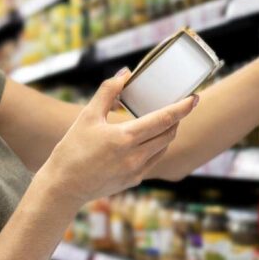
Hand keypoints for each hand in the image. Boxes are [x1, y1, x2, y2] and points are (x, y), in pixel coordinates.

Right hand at [36, 68, 198, 206]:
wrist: (64, 187)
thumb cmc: (72, 149)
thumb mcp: (87, 116)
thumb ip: (108, 92)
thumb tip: (125, 73)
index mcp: (125, 138)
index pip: (164, 120)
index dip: (182, 108)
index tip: (194, 98)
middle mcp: (135, 156)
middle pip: (169, 134)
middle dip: (177, 118)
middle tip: (179, 105)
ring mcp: (136, 171)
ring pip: (163, 148)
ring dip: (168, 133)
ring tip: (165, 120)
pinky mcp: (133, 181)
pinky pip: (153, 160)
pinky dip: (156, 147)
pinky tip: (148, 140)